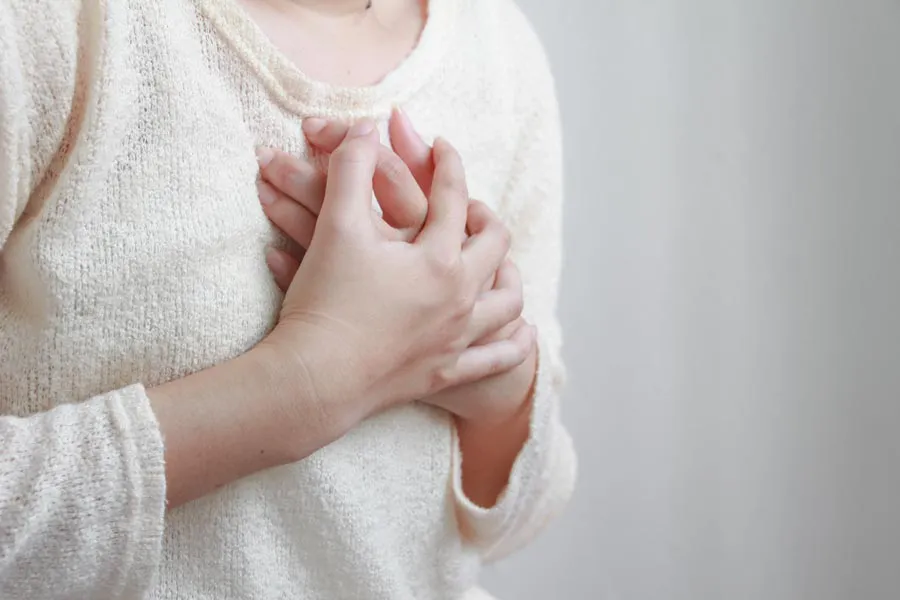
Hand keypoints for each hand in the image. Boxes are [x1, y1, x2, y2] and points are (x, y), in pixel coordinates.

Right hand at [259, 120, 529, 432]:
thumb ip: (352, 169)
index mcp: (438, 258)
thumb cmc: (326, 301)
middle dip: (484, 217)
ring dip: (508, 276)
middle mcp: (460, 296)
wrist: (316, 378)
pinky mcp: (447, 372)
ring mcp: (458, 337)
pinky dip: (515, 343)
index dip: (447, 163)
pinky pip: (497, 358)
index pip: (453, 196)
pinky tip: (523, 332)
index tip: (441, 145)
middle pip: (494, 245)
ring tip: (497, 265)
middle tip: (467, 207)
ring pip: (507, 301)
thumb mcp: (336, 226)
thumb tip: (367, 130)